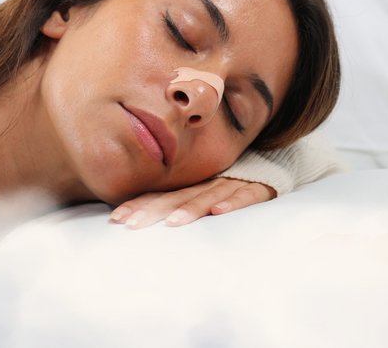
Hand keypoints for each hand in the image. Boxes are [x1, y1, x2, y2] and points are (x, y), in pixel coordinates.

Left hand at [109, 176, 276, 228]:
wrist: (271, 162)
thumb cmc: (227, 181)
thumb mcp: (199, 187)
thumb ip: (173, 197)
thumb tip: (132, 216)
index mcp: (190, 183)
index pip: (160, 194)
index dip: (139, 204)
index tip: (117, 218)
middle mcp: (207, 182)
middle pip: (177, 197)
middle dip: (154, 210)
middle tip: (133, 225)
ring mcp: (231, 184)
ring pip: (207, 197)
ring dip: (190, 210)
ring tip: (172, 222)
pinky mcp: (257, 188)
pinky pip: (245, 196)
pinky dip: (232, 203)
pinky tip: (218, 211)